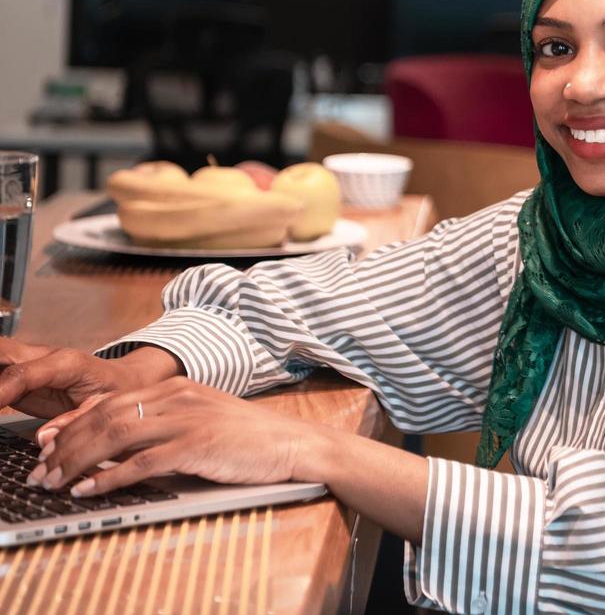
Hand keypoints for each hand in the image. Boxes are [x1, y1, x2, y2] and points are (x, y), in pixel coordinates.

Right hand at [0, 340, 180, 420]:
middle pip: (1, 352)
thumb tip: (44, 437)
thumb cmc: (119, 391)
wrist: (126, 378)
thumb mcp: (108, 408)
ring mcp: (29, 363)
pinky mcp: (20, 376)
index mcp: (66, 363)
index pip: (22, 374)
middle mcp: (43, 357)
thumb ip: (77, 421)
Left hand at [28, 378, 324, 497]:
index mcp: (177, 387)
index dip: (72, 421)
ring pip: (116, 435)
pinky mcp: (197, 445)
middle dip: (65, 444)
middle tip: (41, 470)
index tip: (46, 442)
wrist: (291, 442)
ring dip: (78, 460)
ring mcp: (188, 419)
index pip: (110, 399)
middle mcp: (178, 397)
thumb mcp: (202, 417)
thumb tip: (114, 440)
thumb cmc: (248, 436)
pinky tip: (90, 488)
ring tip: (55, 481)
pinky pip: (142, 462)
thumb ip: (162, 421)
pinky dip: (109, 477)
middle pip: (106, 416)